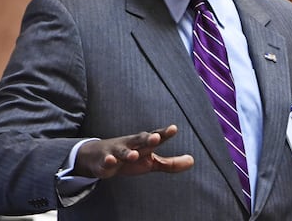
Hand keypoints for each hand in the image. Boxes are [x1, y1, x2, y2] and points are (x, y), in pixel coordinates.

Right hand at [74, 124, 193, 178]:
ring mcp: (117, 152)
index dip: (164, 133)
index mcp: (144, 144)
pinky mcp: (104, 162)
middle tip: (156, 138)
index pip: (156, 137)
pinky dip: (108, 161)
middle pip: (140, 140)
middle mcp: (131, 144)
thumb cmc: (131, 156)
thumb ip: (170, 163)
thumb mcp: (151, 161)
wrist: (99, 157)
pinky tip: (110, 161)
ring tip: (134, 155)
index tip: (173, 129)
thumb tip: (192, 161)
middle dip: (148, 139)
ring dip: (128, 153)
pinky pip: (106, 162)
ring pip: (123, 152)